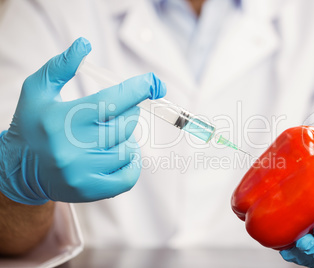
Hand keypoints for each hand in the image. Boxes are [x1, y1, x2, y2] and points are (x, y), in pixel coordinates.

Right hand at [0, 37, 165, 204]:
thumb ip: (61, 66)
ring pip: (129, 149)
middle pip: (125, 125)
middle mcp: (71, 149)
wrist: (19, 168)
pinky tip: (119, 153)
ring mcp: (82, 173)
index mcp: (61, 119)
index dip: (138, 89)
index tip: (153, 82)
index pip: (111, 101)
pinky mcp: (90, 191)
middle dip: (129, 112)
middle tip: (118, 111)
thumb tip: (85, 44)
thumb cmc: (33, 123)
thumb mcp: (38, 90)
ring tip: (111, 134)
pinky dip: (131, 162)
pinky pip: (129, 176)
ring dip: (127, 137)